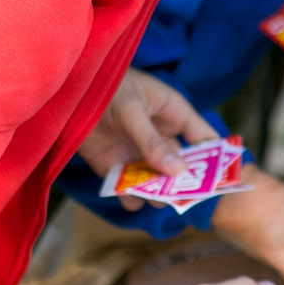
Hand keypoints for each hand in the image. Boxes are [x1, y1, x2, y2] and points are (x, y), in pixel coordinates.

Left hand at [78, 68, 220, 208]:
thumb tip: (178, 171)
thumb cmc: (105, 84)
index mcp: (173, 114)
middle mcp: (159, 136)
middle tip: (185, 197)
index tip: (220, 180)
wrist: (63, 88)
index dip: (214, 159)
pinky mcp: (113, 165)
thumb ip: (152, 141)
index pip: (204, 139)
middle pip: (181, 166)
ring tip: (156, 199)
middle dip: (184, 182)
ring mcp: (137, 152)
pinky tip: (131, 200)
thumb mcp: (131, 109)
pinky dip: (130, 197)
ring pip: (156, 179)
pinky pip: (128, 187)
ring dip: (157, 192)